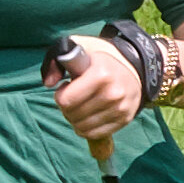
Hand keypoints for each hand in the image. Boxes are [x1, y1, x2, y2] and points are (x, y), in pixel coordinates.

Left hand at [48, 33, 148, 151]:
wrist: (135, 67)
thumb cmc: (100, 59)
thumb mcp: (78, 48)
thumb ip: (56, 60)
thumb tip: (48, 83)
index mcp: (101, 74)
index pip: (67, 100)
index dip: (60, 95)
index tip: (67, 86)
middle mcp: (113, 93)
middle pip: (72, 115)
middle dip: (67, 108)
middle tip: (74, 97)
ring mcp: (121, 108)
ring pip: (82, 127)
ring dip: (75, 119)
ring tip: (81, 105)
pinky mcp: (125, 119)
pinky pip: (94, 134)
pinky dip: (86, 128)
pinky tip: (88, 116)